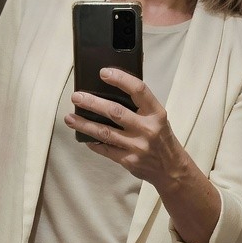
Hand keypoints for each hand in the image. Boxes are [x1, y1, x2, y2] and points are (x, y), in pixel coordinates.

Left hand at [63, 68, 185, 186]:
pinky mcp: (128, 161)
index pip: (138, 90)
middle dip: (92, 103)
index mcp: (156, 113)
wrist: (172, 169)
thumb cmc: (162, 138)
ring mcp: (137, 146)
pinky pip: (105, 149)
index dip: (120, 79)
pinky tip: (83, 136)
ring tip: (69, 118)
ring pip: (105, 132)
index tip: (103, 73)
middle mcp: (147, 129)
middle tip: (76, 97)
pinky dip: (93, 142)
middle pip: (115, 112)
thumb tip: (112, 89)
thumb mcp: (158, 118)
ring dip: (84, 124)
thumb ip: (140, 106)